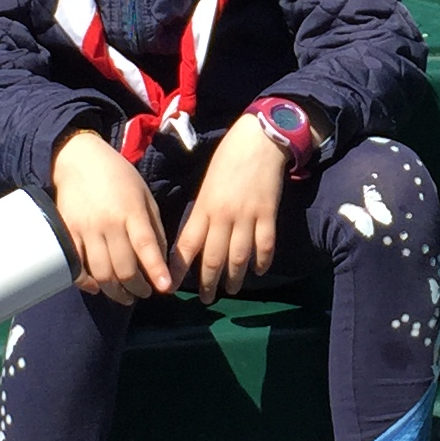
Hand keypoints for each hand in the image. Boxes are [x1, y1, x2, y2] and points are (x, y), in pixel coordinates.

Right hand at [53, 127, 176, 298]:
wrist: (78, 160)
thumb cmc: (118, 177)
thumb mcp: (144, 196)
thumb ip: (154, 227)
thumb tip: (160, 259)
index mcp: (131, 211)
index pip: (146, 246)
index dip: (156, 270)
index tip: (165, 288)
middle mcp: (108, 223)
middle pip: (123, 268)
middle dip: (137, 288)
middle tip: (145, 293)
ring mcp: (85, 230)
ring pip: (101, 273)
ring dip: (115, 292)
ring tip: (125, 297)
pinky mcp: (67, 233)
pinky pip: (76, 266)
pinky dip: (87, 283)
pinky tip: (98, 288)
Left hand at [174, 116, 290, 297]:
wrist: (258, 140)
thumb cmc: (228, 160)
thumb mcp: (207, 185)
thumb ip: (202, 212)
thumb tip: (196, 239)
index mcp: (203, 207)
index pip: (187, 244)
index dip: (178, 268)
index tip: (171, 286)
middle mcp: (222, 216)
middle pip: (213, 257)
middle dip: (208, 282)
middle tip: (207, 300)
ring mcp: (246, 216)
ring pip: (239, 256)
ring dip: (235, 277)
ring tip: (233, 290)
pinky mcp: (268, 214)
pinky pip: (265, 245)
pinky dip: (262, 261)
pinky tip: (259, 271)